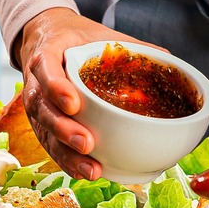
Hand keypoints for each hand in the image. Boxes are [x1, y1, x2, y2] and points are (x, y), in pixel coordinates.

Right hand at [15, 7, 167, 178]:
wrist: (47, 39)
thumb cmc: (76, 40)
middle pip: (42, 108)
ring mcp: (38, 106)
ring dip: (65, 153)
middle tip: (86, 143)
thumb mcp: (99, 34)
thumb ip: (132, 48)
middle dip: (63, 129)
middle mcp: (36, 82)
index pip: (45, 68)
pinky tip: (82, 173)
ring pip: (44, 132)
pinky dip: (65, 161)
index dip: (56, 87)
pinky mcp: (41, 124)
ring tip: (90, 168)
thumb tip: (172, 63)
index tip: (74, 103)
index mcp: (48, 53)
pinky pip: (49, 145)